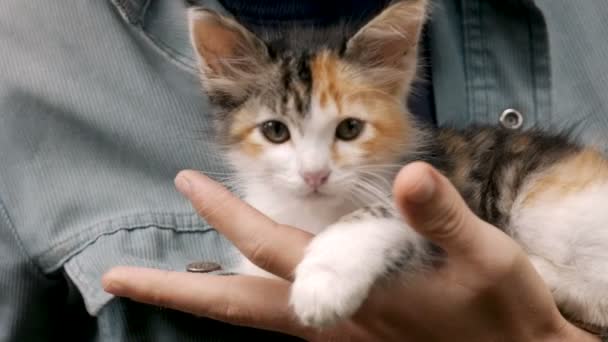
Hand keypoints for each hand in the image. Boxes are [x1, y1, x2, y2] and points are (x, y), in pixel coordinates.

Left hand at [102, 162, 598, 340]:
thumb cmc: (498, 311)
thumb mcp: (483, 256)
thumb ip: (441, 217)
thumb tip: (410, 174)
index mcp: (352, 292)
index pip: (273, 247)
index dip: (229, 214)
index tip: (188, 183)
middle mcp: (329, 320)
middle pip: (237, 304)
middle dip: (176, 288)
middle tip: (117, 277)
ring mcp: (333, 335)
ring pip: (252, 316)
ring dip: (203, 296)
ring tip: (164, 280)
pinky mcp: (346, 338)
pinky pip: (279, 321)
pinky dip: (245, 304)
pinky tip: (238, 288)